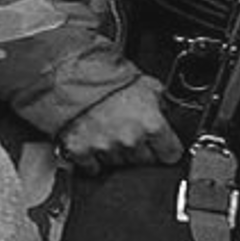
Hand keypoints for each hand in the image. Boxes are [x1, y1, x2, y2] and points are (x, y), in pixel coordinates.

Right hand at [56, 77, 182, 175]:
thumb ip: (160, 104)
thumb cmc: (105, 76)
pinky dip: (91, 159)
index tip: (160, 144)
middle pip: (144, 160)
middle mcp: (131, 140)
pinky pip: (91, 167)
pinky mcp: (80, 151)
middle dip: (139, 149)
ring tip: (106, 133)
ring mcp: (105, 148)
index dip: (165, 147)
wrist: (68, 73)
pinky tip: (90, 143)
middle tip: (129, 132)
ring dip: (115, 153)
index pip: (171, 154)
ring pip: (118, 163)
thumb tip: (165, 112)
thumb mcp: (146, 84)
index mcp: (152, 124)